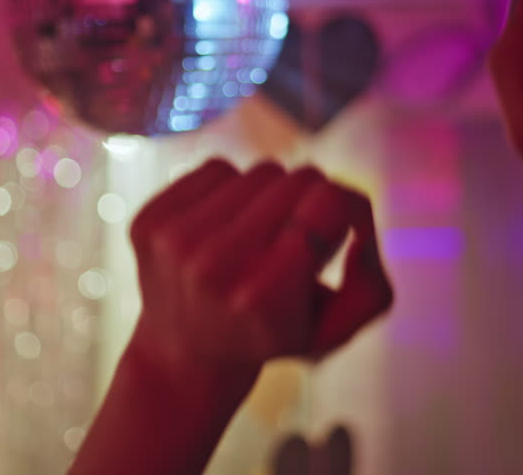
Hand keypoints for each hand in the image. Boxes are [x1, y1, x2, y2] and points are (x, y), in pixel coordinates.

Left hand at [125, 160, 393, 389]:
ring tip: (259, 237)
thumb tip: (360, 223)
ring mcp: (176, 240)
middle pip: (297, 178)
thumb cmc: (272, 334)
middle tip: (301, 235)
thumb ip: (373, 285)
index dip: (351, 206)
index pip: (328, 202)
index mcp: (266, 297)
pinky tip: (224, 228)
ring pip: (259, 170)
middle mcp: (216, 266)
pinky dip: (231, 189)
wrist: (185, 355)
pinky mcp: (149, 221)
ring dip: (271, 196)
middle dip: (313, 199)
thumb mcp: (335, 330)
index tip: (345, 226)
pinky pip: (217, 168)